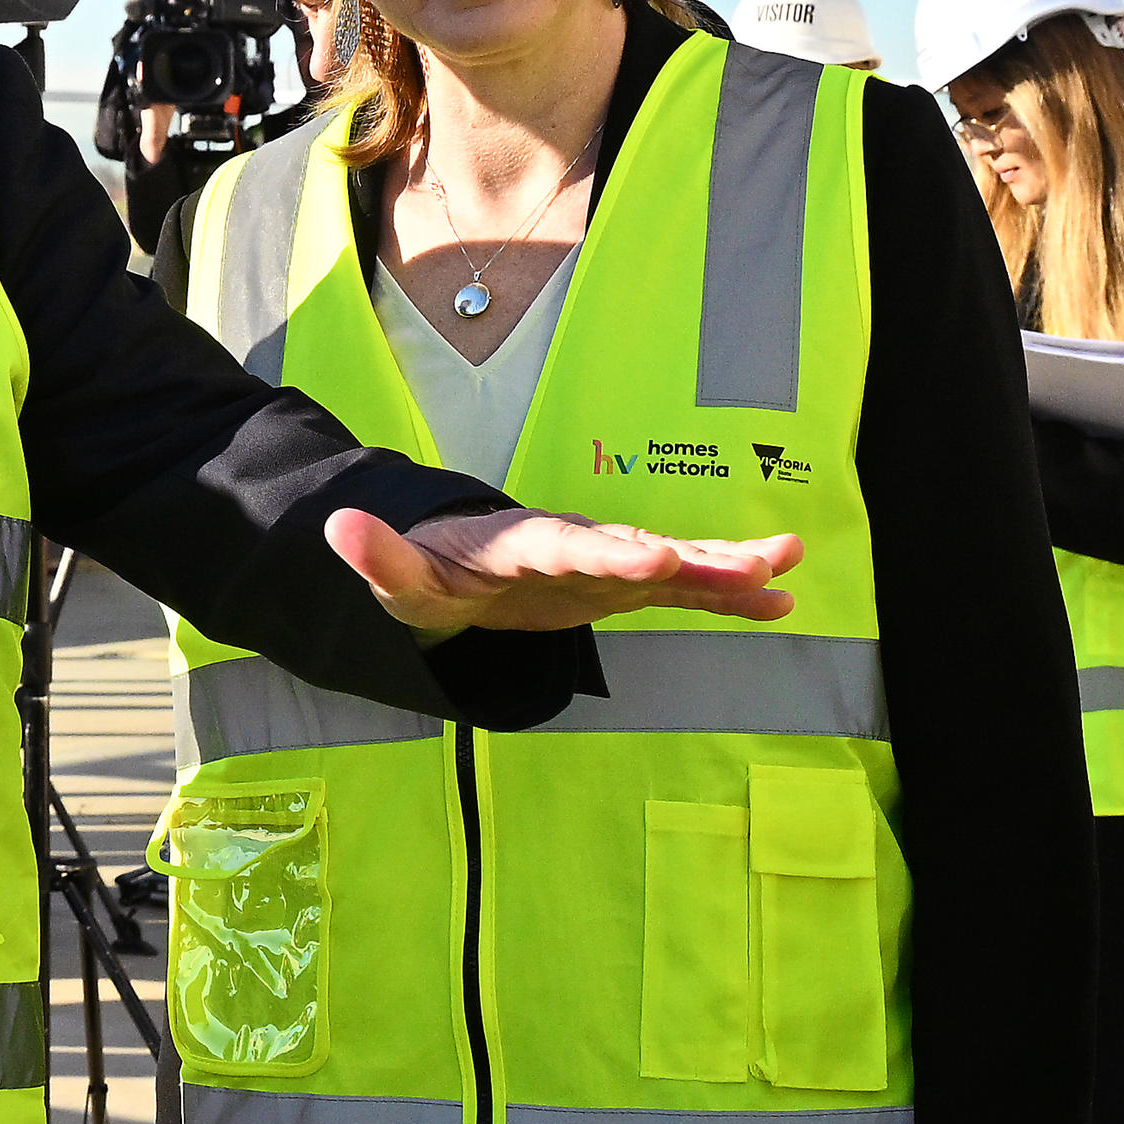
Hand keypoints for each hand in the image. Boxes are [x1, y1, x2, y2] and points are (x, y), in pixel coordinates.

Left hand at [326, 507, 798, 635]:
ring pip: (675, 560)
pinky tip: (780, 600)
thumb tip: (338, 524)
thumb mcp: (396, 577)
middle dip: (696, 554)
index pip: (565, 547)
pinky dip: (728, 592)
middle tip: (755, 557)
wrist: (459, 564)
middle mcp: (576, 545)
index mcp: (522, 544)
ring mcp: (607, 561)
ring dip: (727, 564)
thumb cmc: (428, 571)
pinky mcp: (624, 583)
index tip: (654, 558)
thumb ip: (376, 555)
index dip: (607, 554)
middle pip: (638, 548)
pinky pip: (684, 587)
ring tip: (784, 564)